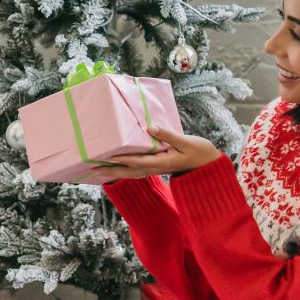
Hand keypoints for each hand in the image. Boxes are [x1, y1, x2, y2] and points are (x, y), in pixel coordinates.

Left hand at [93, 125, 221, 179]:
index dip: (121, 160)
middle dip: (110, 170)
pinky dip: (123, 170)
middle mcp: (154, 168)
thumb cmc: (198, 152)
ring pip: (130, 172)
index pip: (136, 161)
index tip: (106, 157)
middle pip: (128, 171)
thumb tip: (150, 127)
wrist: (208, 165)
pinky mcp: (155, 167)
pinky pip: (135, 170)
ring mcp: (154, 169)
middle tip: (91, 169)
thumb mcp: (185, 141)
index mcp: (161, 162)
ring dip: (113, 172)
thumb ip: (167, 134)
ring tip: (96, 170)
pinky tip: (114, 167)